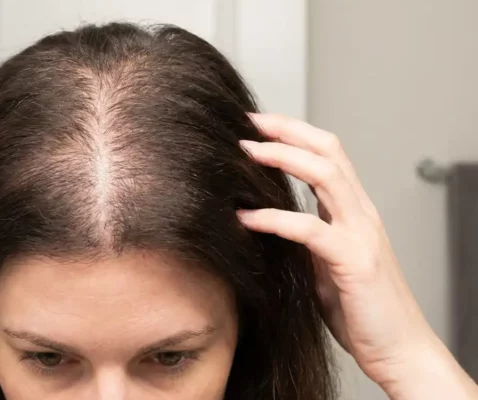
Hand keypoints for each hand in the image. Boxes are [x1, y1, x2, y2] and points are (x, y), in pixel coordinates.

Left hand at [237, 114, 477, 398]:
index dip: (294, 133)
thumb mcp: (325, 265)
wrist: (399, 352)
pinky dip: (274, 219)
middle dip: (287, 131)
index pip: (328, 155)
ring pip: (325, 176)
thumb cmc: (362, 312)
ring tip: (245, 154)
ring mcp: (361, 235)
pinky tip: (246, 218)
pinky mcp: (354, 262)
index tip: (258, 125)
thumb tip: (265, 223)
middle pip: (328, 151)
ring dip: (282, 159)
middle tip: (247, 123)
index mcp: (354, 213)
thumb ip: (305, 240)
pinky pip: (310, 229)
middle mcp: (361, 215)